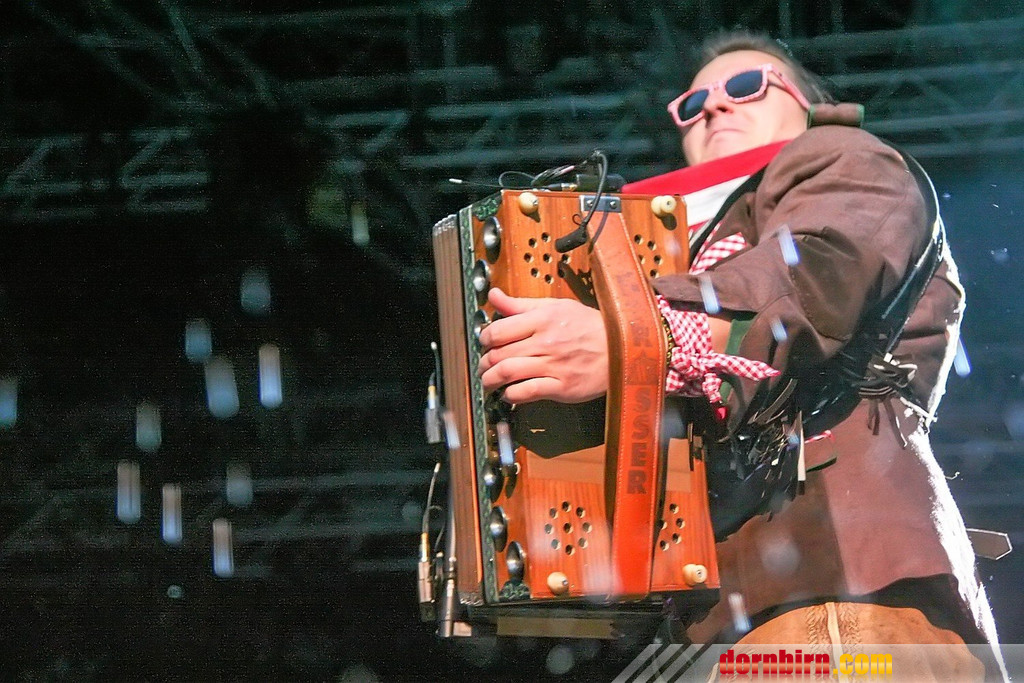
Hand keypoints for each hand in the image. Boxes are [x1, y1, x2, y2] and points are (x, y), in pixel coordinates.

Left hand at [477, 288, 608, 403]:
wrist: (623, 347)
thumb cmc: (590, 326)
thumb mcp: (556, 306)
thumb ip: (521, 304)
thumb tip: (494, 295)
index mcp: (542, 319)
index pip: (498, 330)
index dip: (485, 339)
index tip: (485, 344)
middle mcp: (545, 342)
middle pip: (499, 354)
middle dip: (484, 363)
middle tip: (483, 367)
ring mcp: (554, 365)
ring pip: (508, 373)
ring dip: (491, 380)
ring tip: (489, 382)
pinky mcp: (562, 386)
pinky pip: (527, 392)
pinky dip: (512, 395)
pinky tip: (509, 394)